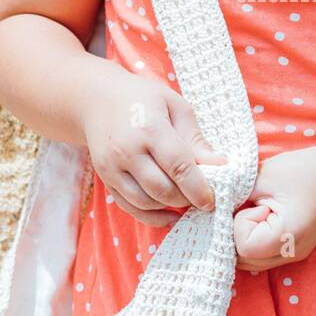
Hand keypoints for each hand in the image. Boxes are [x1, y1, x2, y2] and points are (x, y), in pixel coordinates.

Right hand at [80, 60, 227, 225]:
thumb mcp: (174, 106)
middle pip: (162, 190)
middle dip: (186, 199)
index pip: (179, 167)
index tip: (213, 200)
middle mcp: (127, 150)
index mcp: (150, 128)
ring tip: (186, 199)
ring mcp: (112, 166)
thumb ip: (195, 138)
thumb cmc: (142, 98)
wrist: (96, 99)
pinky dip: (151, 216)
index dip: (199, 188)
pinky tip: (169, 214)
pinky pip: (129, 206)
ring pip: (145, 202)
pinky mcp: (105, 178)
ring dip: (170, 207)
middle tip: (201, 197)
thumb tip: (219, 165)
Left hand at [232, 145, 315, 272]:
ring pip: (248, 262)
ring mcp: (293, 256)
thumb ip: (234, 196)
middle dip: (237, 234)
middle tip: (251, 208)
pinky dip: (252, 242)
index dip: (240, 224)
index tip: (254, 204)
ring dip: (242, 239)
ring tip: (256, 213)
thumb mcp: (262, 178)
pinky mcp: (291, 253)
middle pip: (243, 260)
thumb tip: (210, 209)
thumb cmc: (301, 170)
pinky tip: (260, 222)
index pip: (244, 247)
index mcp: (289, 234)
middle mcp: (292, 253)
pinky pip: (259, 257)